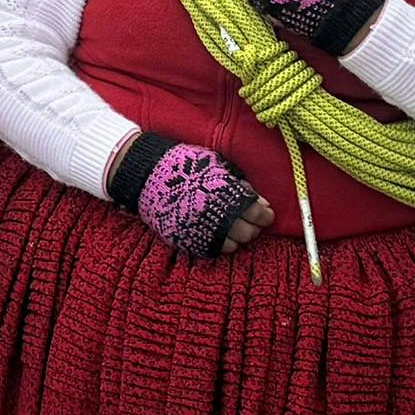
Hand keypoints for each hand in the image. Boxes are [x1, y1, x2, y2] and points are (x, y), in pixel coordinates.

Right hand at [106, 132, 273, 260]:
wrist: (147, 174)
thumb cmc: (185, 165)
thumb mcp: (216, 165)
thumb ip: (239, 183)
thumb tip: (260, 200)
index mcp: (225, 194)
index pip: (257, 213)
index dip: (265, 215)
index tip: (266, 214)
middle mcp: (215, 215)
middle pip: (247, 233)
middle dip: (252, 228)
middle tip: (250, 222)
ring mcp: (200, 230)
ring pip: (231, 245)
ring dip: (236, 238)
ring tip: (232, 229)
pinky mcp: (186, 240)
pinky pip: (211, 250)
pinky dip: (219, 245)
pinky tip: (218, 235)